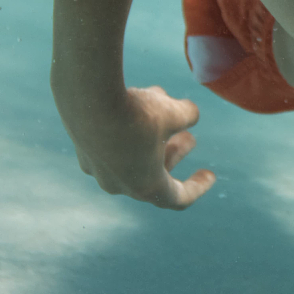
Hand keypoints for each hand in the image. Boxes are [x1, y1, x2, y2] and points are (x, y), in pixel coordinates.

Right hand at [58, 82, 216, 208]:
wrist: (86, 96)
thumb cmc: (136, 112)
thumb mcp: (173, 112)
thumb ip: (188, 116)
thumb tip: (190, 114)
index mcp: (145, 186)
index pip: (178, 198)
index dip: (197, 187)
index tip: (210, 176)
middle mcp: (119, 184)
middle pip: (155, 173)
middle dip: (175, 152)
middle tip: (191, 137)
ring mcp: (97, 169)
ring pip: (133, 156)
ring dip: (153, 137)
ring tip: (166, 111)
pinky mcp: (83, 150)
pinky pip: (113, 145)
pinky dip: (129, 129)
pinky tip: (139, 99)